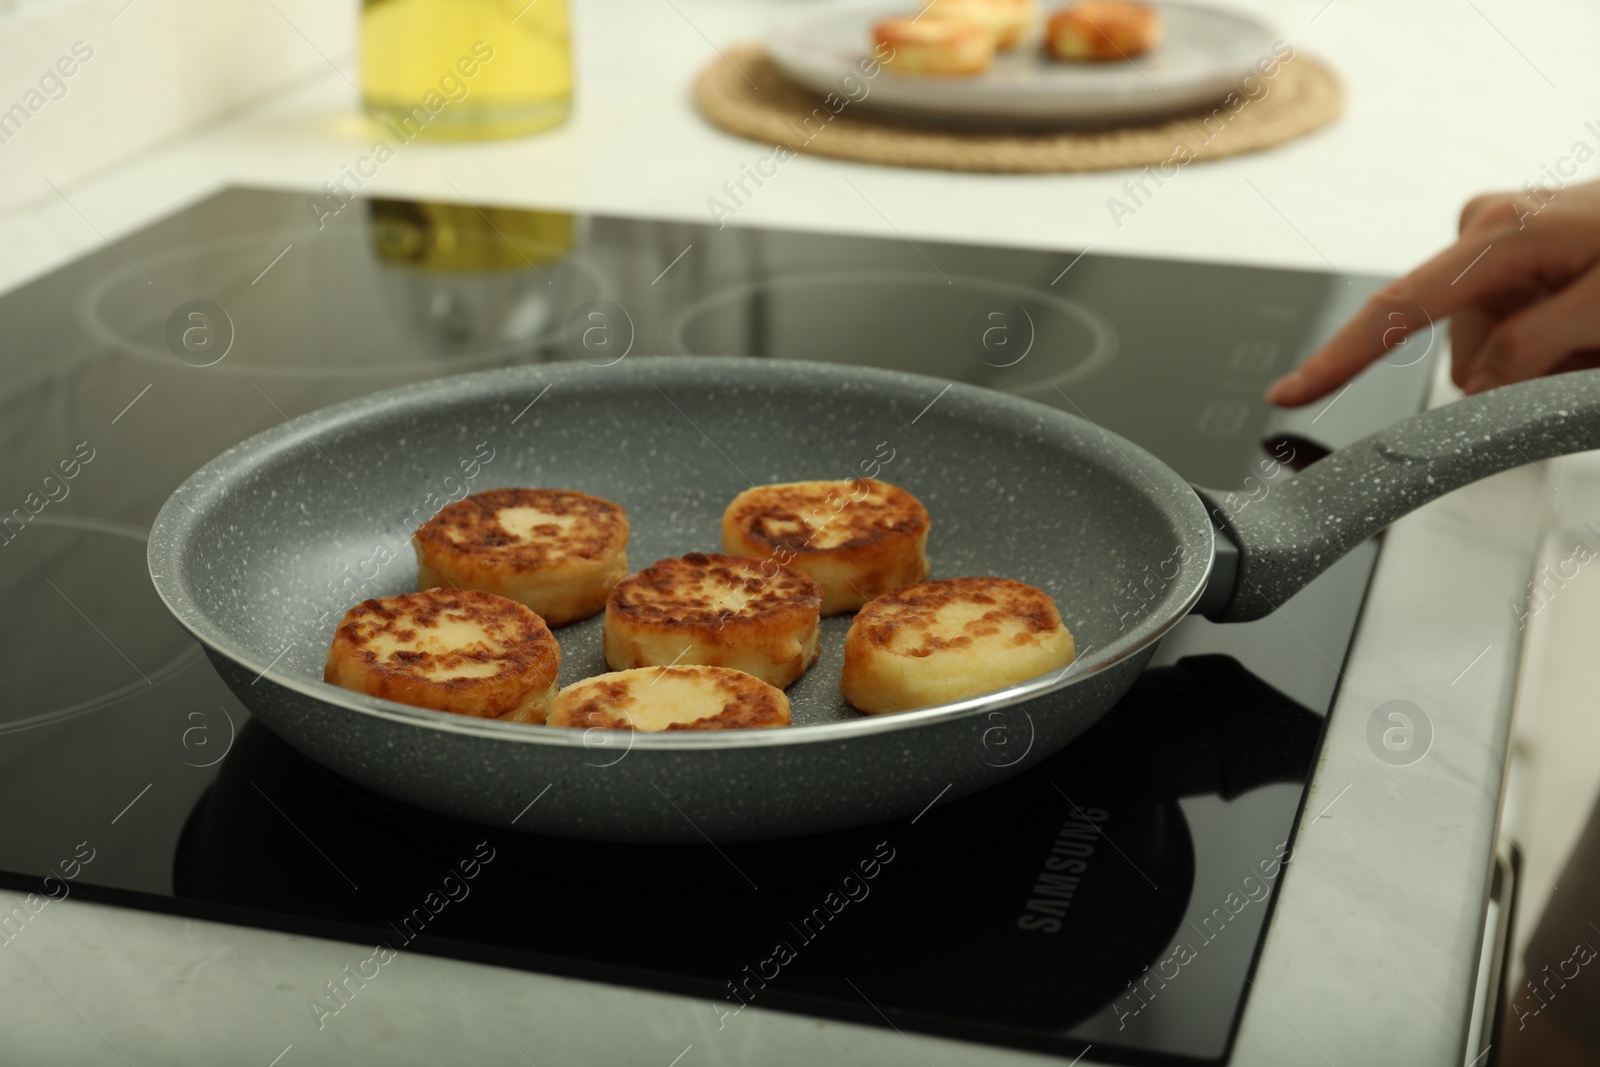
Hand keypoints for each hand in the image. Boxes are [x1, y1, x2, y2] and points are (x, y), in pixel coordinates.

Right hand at [1266, 178, 1599, 406]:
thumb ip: (1533, 349)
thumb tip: (1481, 383)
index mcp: (1498, 235)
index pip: (1398, 309)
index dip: (1340, 359)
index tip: (1289, 394)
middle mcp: (1486, 232)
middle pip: (1463, 350)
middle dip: (1523, 373)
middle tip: (1593, 357)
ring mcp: (1501, 243)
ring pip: (1493, 352)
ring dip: (1550, 363)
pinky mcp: (1519, 258)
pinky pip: (1515, 332)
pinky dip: (1557, 347)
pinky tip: (1595, 328)